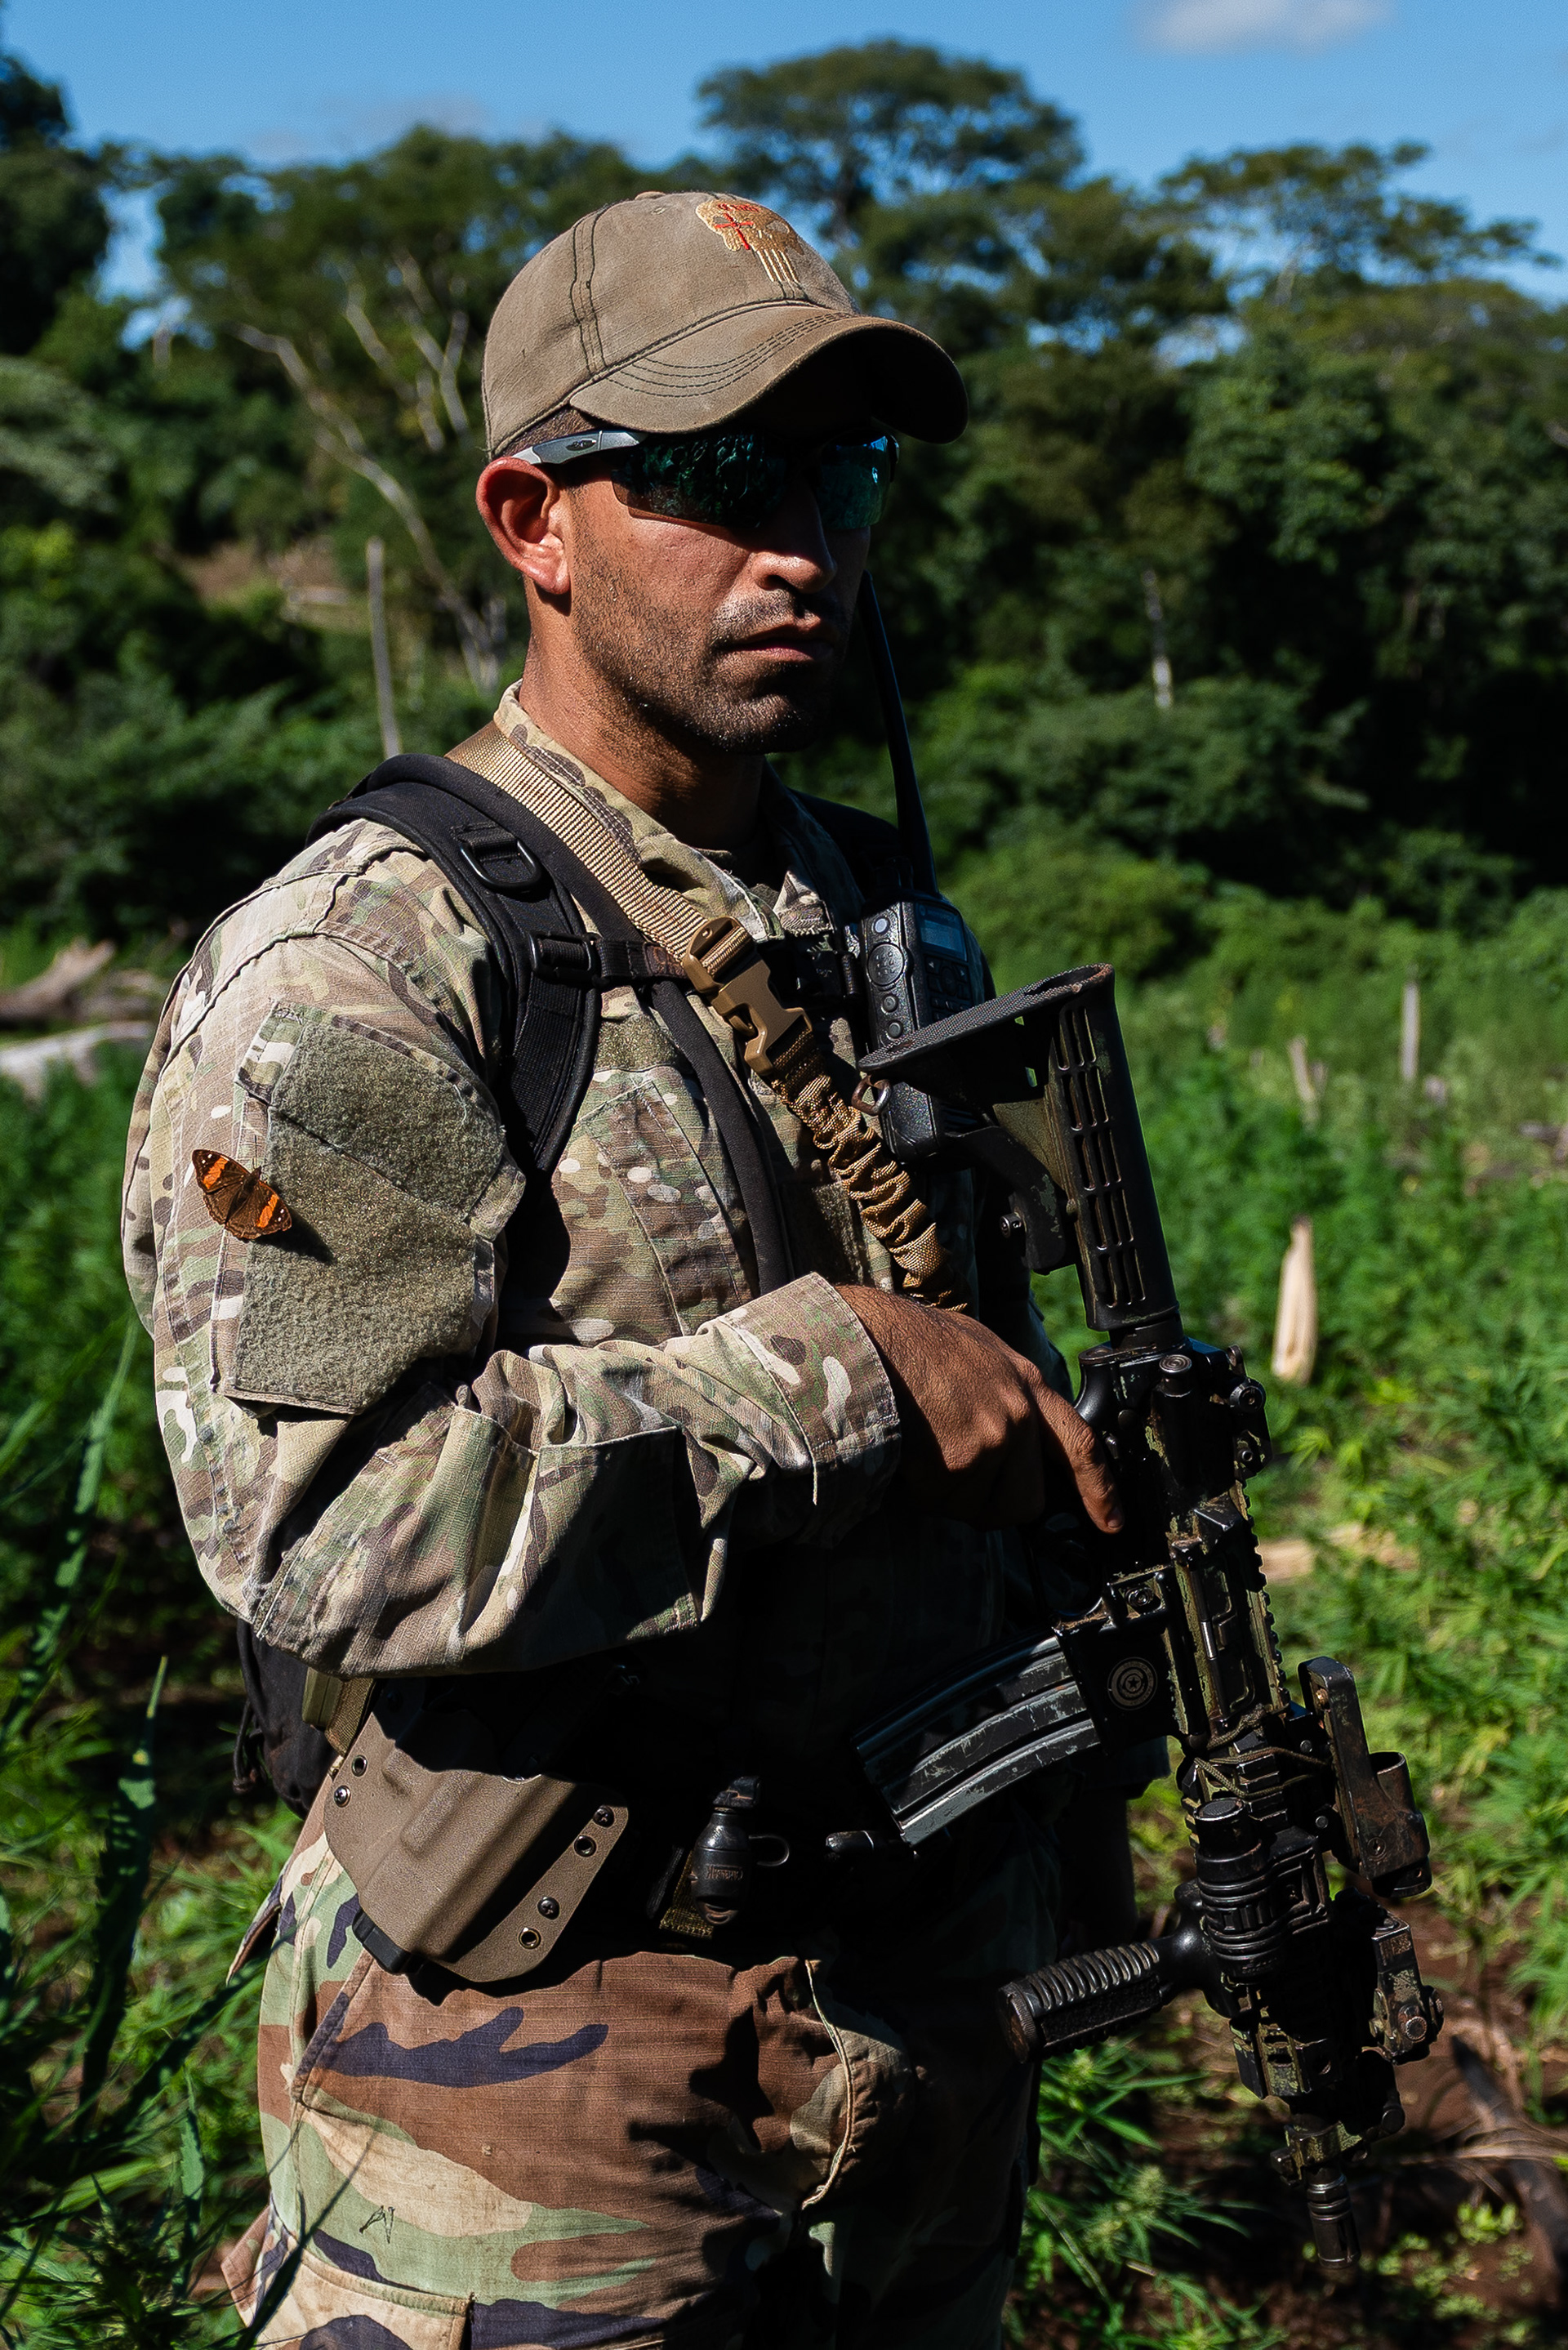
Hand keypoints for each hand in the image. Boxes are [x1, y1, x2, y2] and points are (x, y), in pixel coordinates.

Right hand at [837, 1285, 1121, 1533]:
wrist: (873, 1337)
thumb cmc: (914, 1340)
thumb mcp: (980, 1350)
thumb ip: (1006, 1390)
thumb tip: (1011, 1429)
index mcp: (1028, 1385)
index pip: (1080, 1444)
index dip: (1099, 1489)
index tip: (1111, 1522)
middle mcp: (1018, 1416)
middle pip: (1026, 1500)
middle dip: (994, 1505)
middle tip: (956, 1482)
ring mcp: (991, 1439)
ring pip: (976, 1507)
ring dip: (946, 1495)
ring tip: (922, 1449)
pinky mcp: (960, 1461)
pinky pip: (941, 1501)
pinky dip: (918, 1490)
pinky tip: (906, 1451)